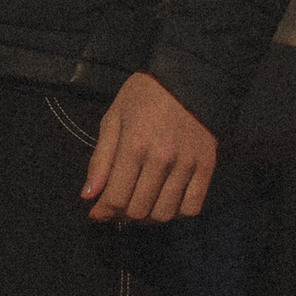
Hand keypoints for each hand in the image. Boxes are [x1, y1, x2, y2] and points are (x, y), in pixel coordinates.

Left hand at [83, 72, 216, 224]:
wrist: (188, 78)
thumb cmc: (144, 96)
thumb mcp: (113, 118)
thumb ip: (101, 159)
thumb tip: (88, 195)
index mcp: (134, 145)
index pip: (116, 198)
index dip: (102, 211)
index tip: (96, 212)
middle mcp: (162, 159)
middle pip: (139, 210)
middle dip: (121, 215)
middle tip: (116, 207)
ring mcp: (187, 165)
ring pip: (164, 214)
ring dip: (147, 217)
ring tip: (139, 206)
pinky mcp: (207, 167)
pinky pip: (191, 207)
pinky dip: (175, 212)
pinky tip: (164, 201)